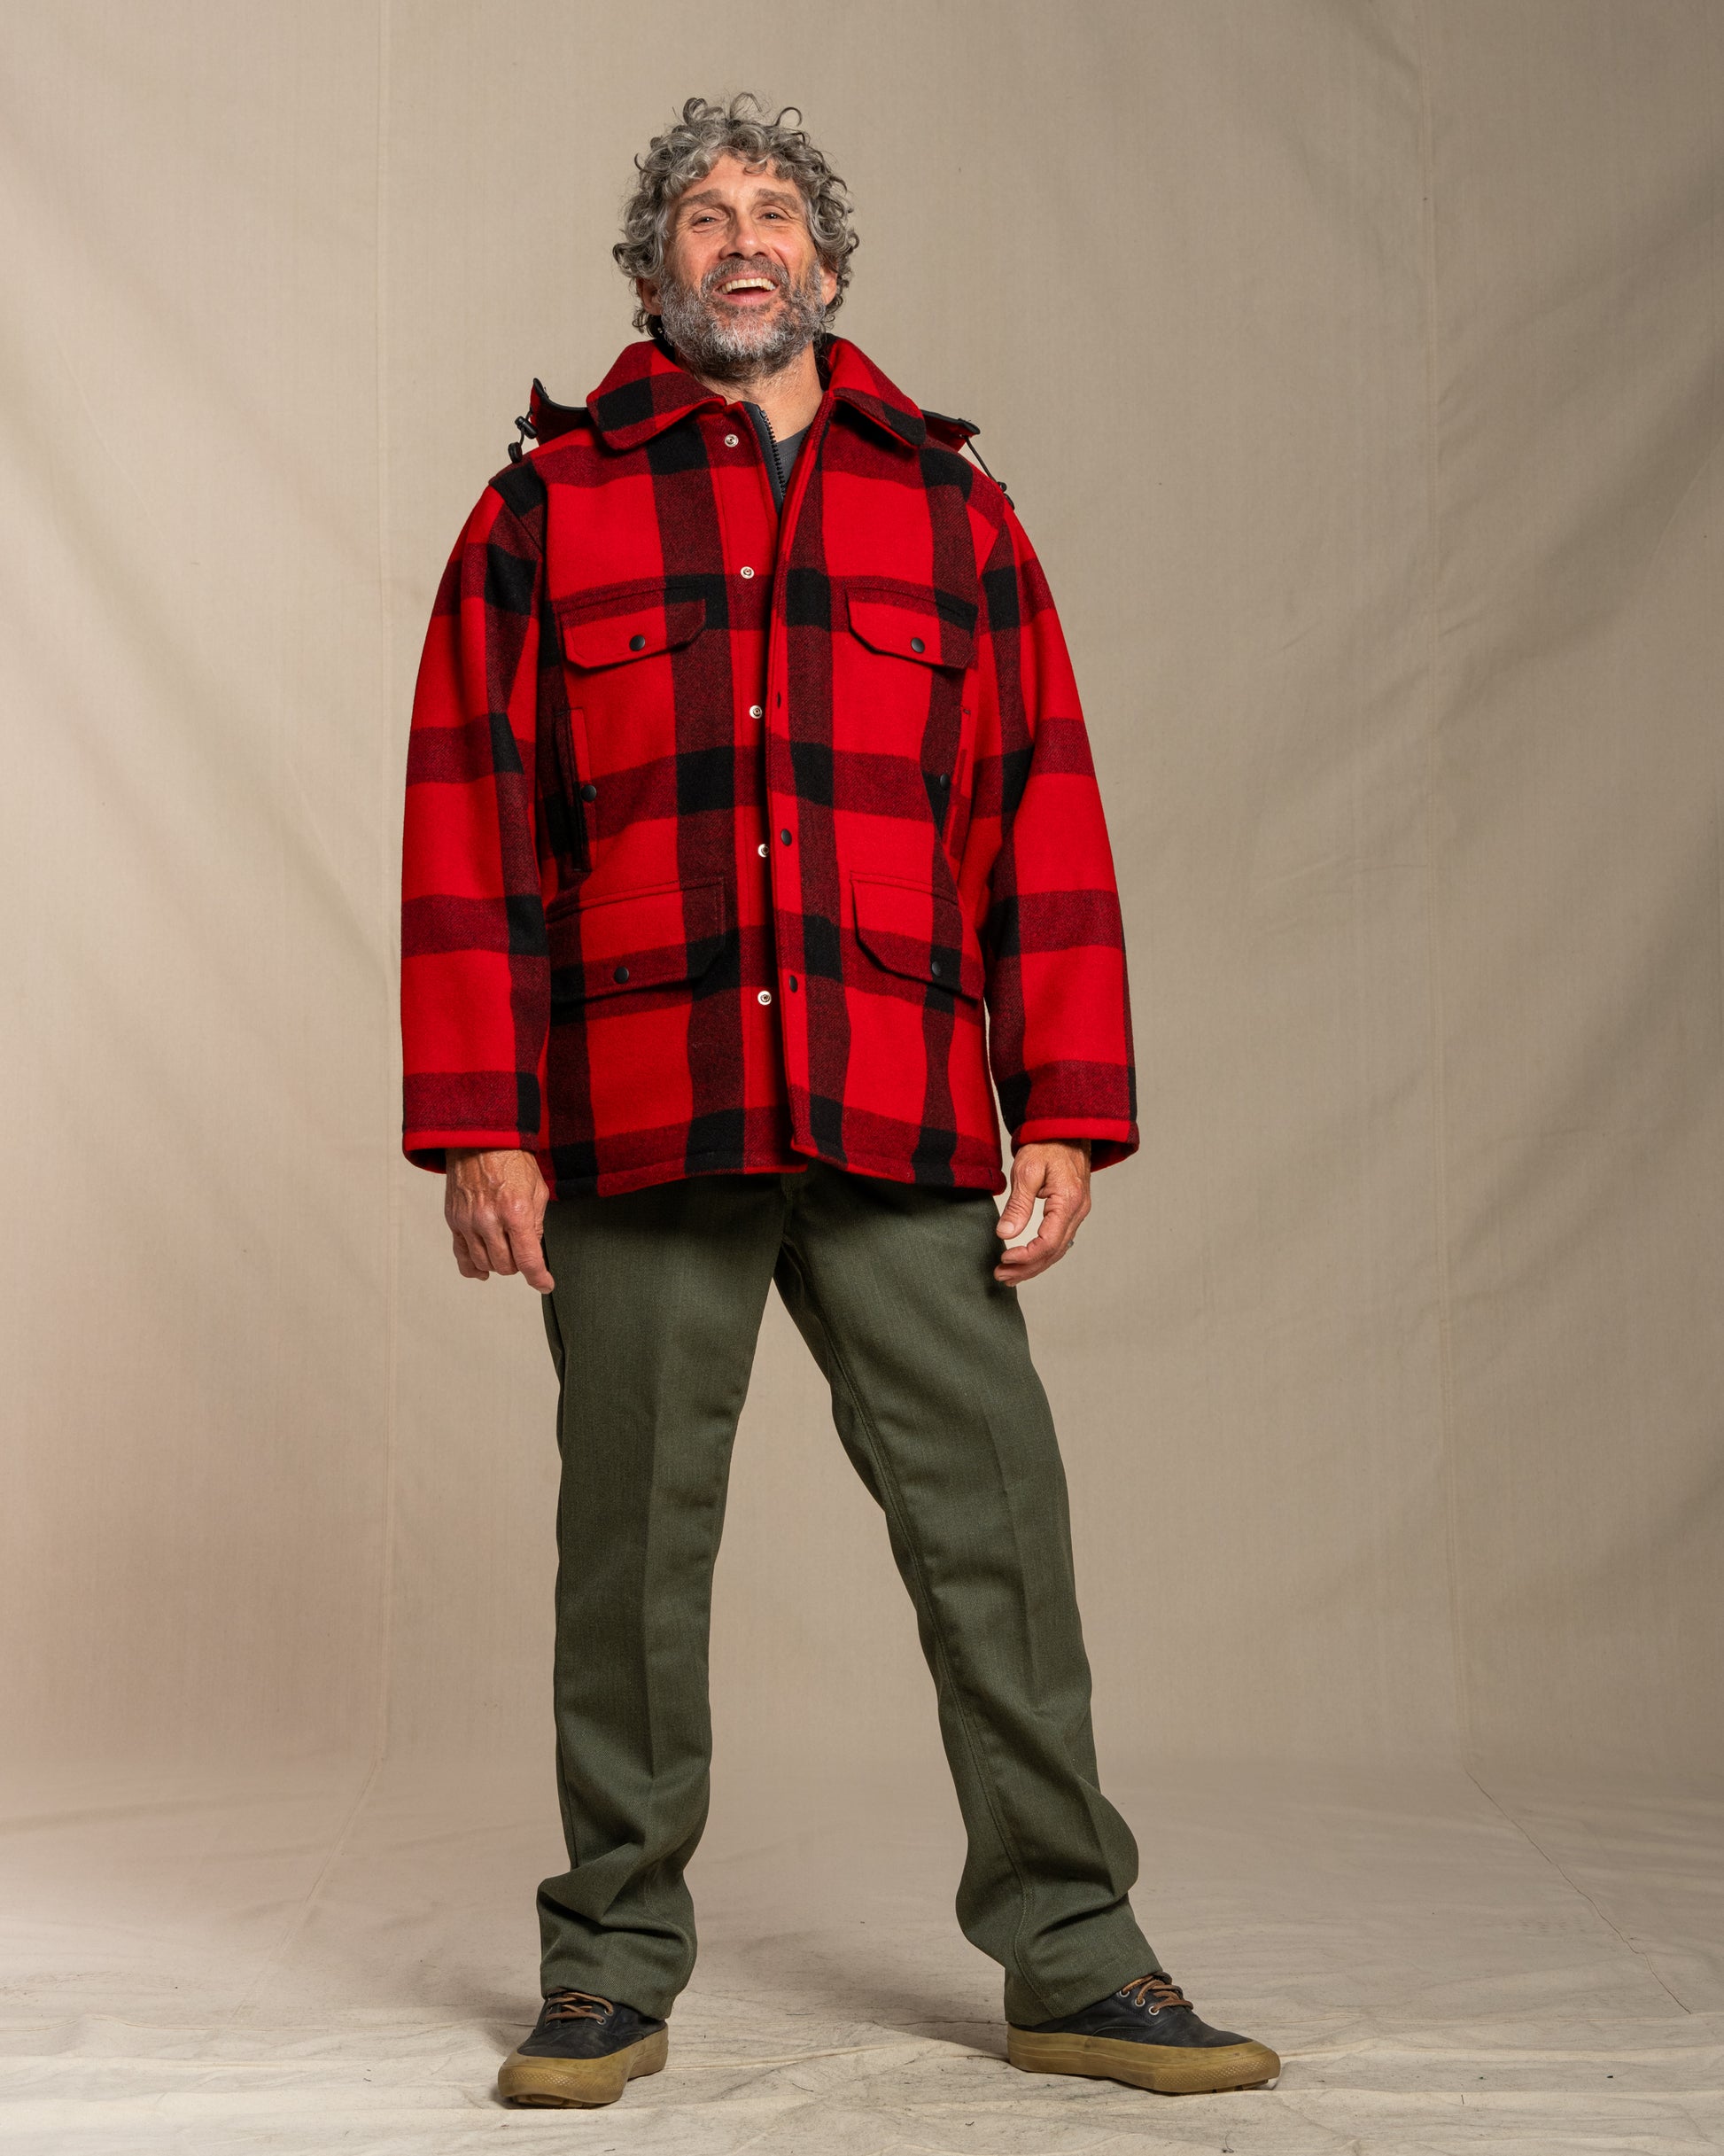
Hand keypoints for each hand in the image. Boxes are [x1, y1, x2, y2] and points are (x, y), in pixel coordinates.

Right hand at [444, 1147, 554, 1289]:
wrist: (480, 1141)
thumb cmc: (512, 1161)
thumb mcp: (538, 1190)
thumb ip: (536, 1224)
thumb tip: (532, 1251)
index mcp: (515, 1211)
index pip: (527, 1259)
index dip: (539, 1277)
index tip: (545, 1283)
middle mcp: (489, 1219)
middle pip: (505, 1266)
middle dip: (519, 1265)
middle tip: (524, 1254)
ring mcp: (468, 1222)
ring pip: (484, 1264)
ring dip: (498, 1265)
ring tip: (506, 1254)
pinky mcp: (454, 1221)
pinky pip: (461, 1256)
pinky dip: (473, 1268)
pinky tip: (483, 1271)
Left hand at [994, 1139, 1091, 1283]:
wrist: (1065, 1128)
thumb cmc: (1046, 1144)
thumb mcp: (1027, 1171)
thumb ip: (1018, 1204)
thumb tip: (1005, 1234)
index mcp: (1069, 1202)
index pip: (1048, 1242)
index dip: (1025, 1256)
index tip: (1004, 1258)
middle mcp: (1078, 1211)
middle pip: (1054, 1253)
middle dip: (1027, 1268)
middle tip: (1001, 1276)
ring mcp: (1078, 1212)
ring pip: (1058, 1250)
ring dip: (1033, 1265)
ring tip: (1009, 1274)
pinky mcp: (1072, 1210)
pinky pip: (1059, 1239)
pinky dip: (1042, 1253)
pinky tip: (1026, 1259)